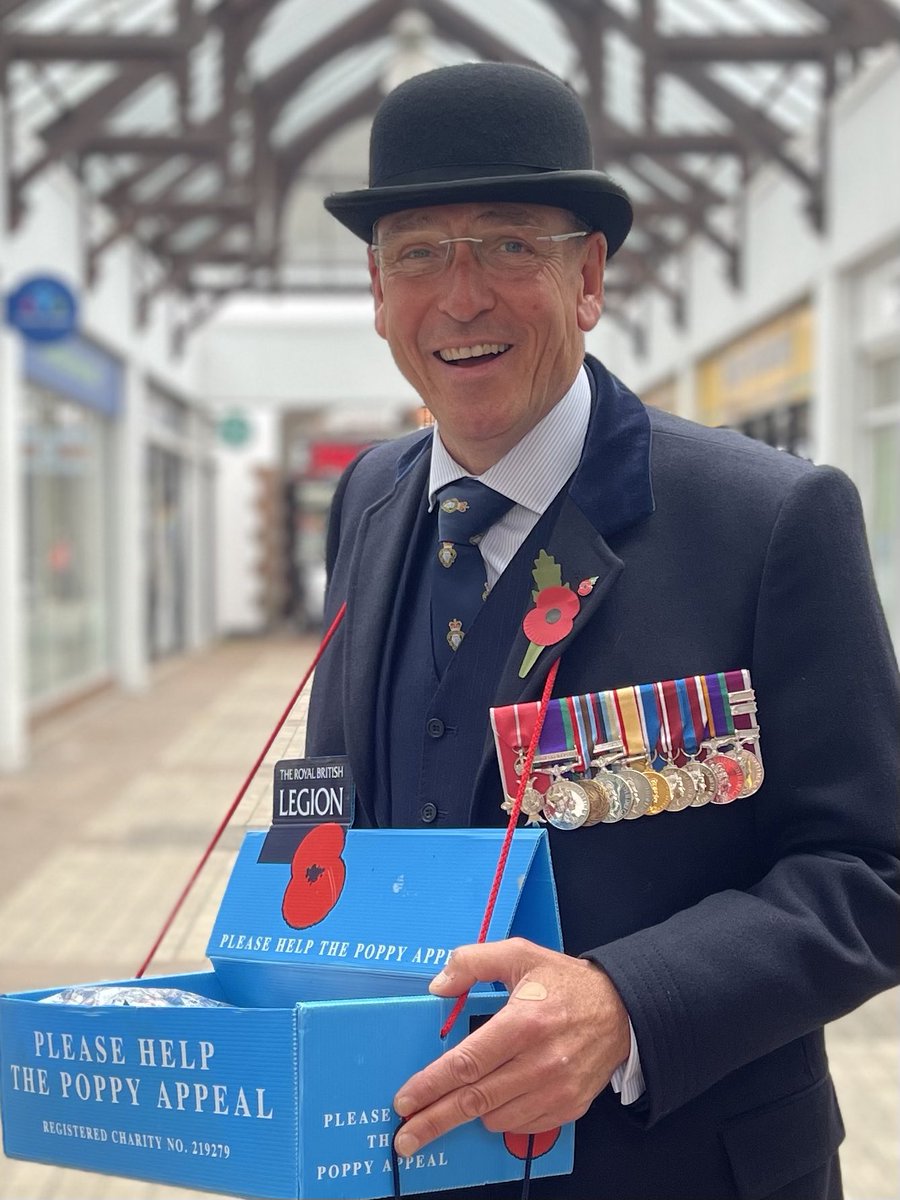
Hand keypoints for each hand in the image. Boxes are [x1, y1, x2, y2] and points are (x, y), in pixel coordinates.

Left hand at [392, 937, 630, 1155]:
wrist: (621, 1010)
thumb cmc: (565, 982)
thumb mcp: (520, 954)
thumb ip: (473, 962)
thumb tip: (437, 986)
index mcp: (524, 1022)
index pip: (466, 1062)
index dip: (431, 1084)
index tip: (404, 1100)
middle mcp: (540, 1062)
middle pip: (474, 1100)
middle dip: (434, 1120)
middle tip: (404, 1138)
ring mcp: (556, 1090)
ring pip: (495, 1117)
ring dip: (471, 1111)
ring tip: (460, 1099)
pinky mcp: (568, 1108)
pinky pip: (520, 1125)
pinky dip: (502, 1115)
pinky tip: (498, 1096)